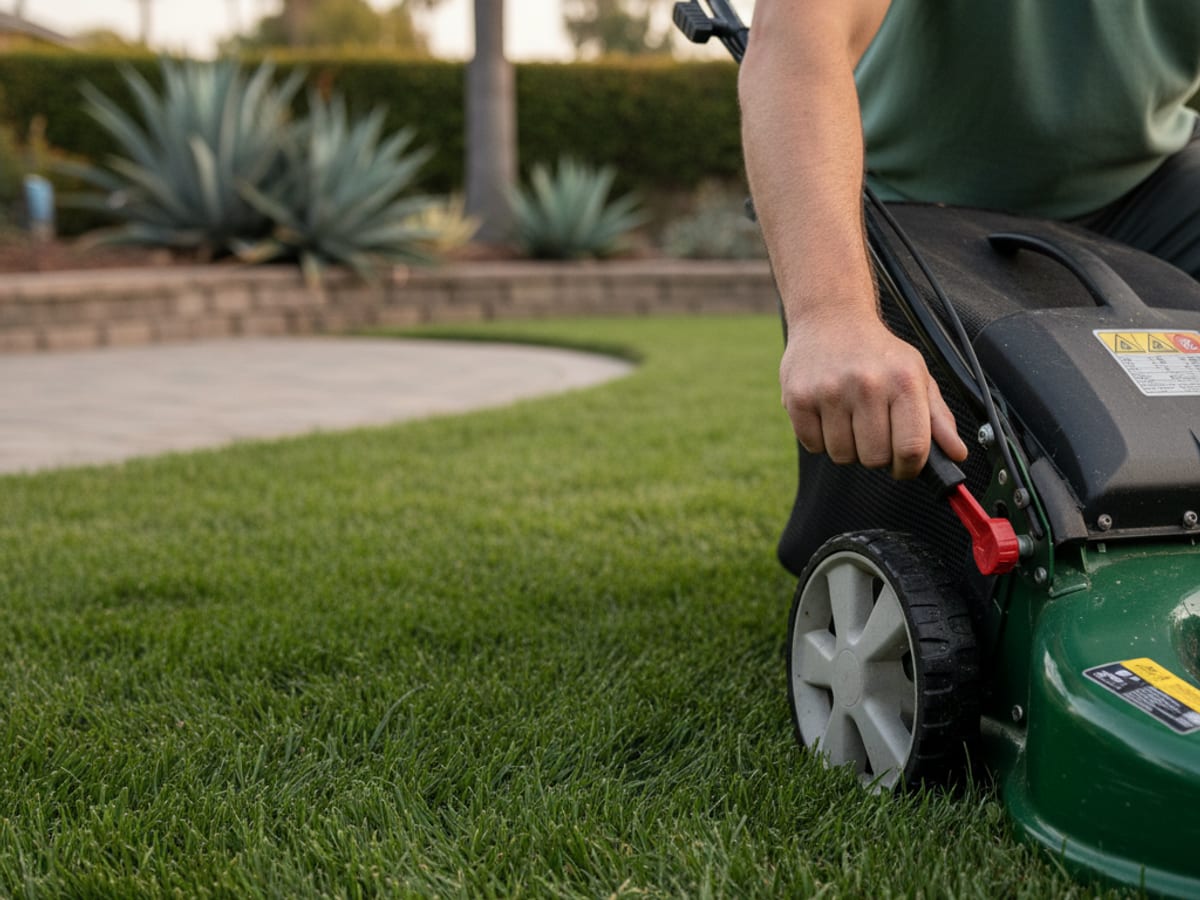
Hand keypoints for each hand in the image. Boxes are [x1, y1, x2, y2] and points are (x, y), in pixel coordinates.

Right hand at [780, 314, 967, 478]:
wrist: (830, 318)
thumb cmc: (877, 352)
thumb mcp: (916, 375)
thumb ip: (937, 418)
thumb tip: (956, 454)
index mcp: (903, 381)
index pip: (911, 449)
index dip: (909, 468)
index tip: (903, 465)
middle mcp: (866, 384)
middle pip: (875, 458)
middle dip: (876, 454)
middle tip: (872, 431)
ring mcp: (829, 391)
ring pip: (842, 455)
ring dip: (847, 447)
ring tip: (848, 419)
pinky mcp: (798, 397)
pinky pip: (813, 446)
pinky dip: (821, 439)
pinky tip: (827, 415)